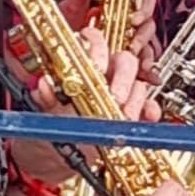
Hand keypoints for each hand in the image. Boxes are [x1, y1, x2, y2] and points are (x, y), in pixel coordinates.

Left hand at [30, 30, 161, 121]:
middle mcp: (103, 74)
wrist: (57, 156)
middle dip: (123, 78)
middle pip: (124, 60)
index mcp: (80, 62)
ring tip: (124, 116)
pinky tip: (145, 116)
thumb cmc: (50, 128)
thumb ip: (46, 97)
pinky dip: (150, 111)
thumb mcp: (44, 112)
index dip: (99, 49)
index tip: (98, 67)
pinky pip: (149, 106)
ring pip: (139, 83)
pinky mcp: (134, 112)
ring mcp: (120, 93)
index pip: (95, 39)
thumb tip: (44, 85)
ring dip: (135, 99)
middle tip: (116, 97)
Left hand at [55, 0, 155, 64]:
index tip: (135, 16)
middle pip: (148, 25)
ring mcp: (127, 44)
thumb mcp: (71, 5)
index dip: (144, 7)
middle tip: (133, 42)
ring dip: (145, 54)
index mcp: (121, 7)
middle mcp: (128, 25)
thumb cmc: (67, 24)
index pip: (144, 1)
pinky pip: (142, 67)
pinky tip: (145, 76)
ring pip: (148, 47)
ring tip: (136, 60)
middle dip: (143, 34)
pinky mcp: (125, 64)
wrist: (56, 47)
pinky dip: (146, 72)